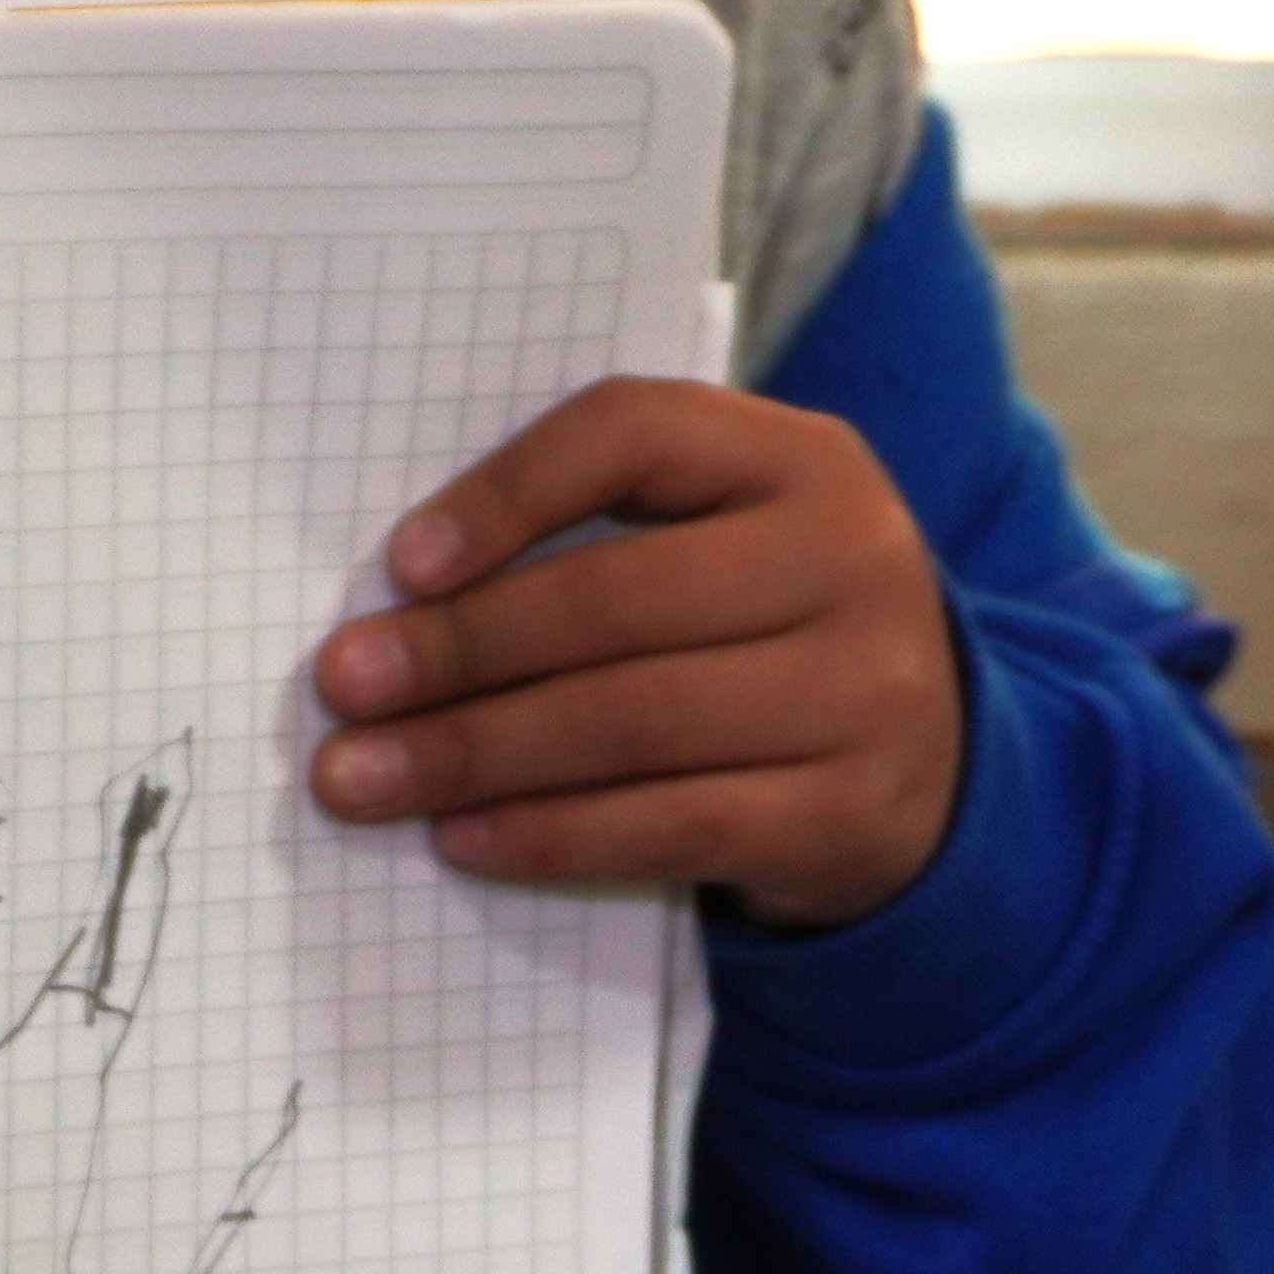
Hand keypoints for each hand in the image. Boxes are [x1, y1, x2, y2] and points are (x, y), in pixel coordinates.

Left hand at [306, 378, 962, 932]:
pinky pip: (668, 825)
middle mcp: (850, 558)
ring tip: (362, 779)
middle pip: (615, 598)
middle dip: (458, 649)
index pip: (636, 433)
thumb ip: (596, 541)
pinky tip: (462, 840)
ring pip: (630, 720)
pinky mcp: (846, 814)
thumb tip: (397, 610)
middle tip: (342, 690)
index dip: (508, 493)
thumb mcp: (717, 552)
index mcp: (801, 460)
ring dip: (473, 754)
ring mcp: (864, 691)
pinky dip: (548, 836)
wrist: (930, 775)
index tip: (400, 566)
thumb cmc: (762, 644)